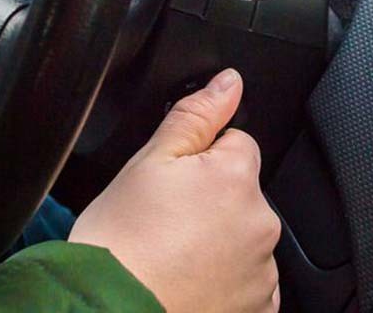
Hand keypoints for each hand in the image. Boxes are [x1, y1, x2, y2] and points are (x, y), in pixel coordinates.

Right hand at [69, 68, 280, 312]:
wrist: (110, 309)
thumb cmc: (121, 243)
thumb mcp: (148, 162)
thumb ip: (195, 115)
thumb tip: (229, 82)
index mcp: (237, 177)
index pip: (236, 144)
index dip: (200, 160)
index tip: (172, 186)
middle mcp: (261, 222)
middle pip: (241, 194)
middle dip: (210, 202)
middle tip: (165, 223)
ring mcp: (262, 269)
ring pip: (243, 238)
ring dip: (217, 243)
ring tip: (172, 256)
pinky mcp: (258, 305)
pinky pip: (248, 281)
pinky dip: (224, 281)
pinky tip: (189, 280)